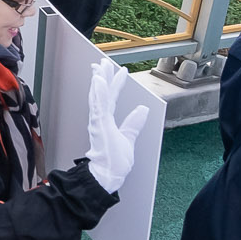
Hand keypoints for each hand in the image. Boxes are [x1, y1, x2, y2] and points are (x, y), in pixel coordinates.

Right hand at [84, 63, 149, 194]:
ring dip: (100, 80)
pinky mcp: (99, 126)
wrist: (106, 177)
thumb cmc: (114, 163)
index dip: (115, 84)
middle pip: (101, 93)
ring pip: (98, 96)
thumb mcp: (128, 139)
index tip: (119, 71)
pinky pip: (99, 105)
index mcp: (107, 122)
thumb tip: (142, 110)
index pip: (111, 98)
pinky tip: (100, 81)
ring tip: (100, 66)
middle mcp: (101, 120)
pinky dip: (99, 92)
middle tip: (102, 62)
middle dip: (102, 76)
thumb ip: (133, 124)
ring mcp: (98, 122)